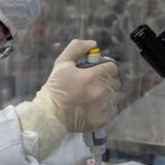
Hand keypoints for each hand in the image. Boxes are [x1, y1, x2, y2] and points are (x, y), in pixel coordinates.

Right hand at [14, 40, 120, 160]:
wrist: (49, 115)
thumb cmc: (55, 88)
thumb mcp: (61, 63)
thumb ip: (77, 48)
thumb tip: (93, 44)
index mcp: (92, 76)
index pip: (112, 67)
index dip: (105, 68)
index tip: (97, 72)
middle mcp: (100, 91)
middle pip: (115, 81)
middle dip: (105, 80)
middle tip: (92, 84)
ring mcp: (102, 107)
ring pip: (115, 95)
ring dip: (107, 94)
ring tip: (92, 96)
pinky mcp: (102, 120)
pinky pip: (113, 110)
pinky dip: (106, 108)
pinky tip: (94, 107)